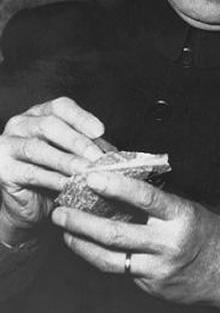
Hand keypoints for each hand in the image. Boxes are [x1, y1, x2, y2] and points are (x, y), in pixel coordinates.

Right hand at [0, 97, 104, 244]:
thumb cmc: (55, 175)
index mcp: (40, 113)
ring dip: (67, 161)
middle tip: (97, 158)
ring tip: (87, 172)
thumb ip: (90, 149)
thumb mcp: (75, 156)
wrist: (29, 206)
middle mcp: (21, 123)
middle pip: (50, 125)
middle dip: (77, 142)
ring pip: (39, 149)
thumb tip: (115, 153)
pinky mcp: (2, 169)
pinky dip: (53, 179)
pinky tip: (69, 185)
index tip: (101, 131)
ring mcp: (8, 144)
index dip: (81, 117)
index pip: (61, 107)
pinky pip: (31, 172)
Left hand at [52, 172, 219, 312]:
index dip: (117, 186)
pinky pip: (119, 270)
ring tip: (64, 228)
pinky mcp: (151, 285)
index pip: (145, 198)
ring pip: (110, 258)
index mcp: (180, 216)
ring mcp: (157, 268)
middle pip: (116, 233)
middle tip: (61, 209)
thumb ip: (157, 201)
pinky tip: (86, 246)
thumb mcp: (187, 207)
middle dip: (82, 221)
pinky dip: (99, 256)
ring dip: (82, 242)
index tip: (92, 176)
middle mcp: (167, 244)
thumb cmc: (207, 232)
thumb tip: (121, 182)